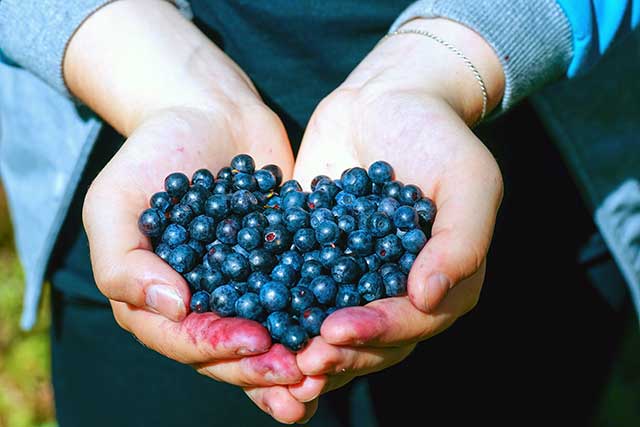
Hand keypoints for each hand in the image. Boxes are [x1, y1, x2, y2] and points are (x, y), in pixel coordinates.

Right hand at [69, 1, 313, 422]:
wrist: (209, 111)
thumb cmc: (154, 154)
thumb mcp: (114, 201)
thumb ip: (121, 262)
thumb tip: (169, 308)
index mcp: (158, 301)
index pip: (183, 341)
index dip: (216, 348)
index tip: (253, 340)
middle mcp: (204, 303)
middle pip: (230, 352)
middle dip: (263, 368)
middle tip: (300, 375)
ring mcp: (246, 286)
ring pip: (270, 337)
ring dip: (296, 360)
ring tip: (325, 371)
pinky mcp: (284, 264)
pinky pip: (302, 297)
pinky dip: (320, 318)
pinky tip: (347, 328)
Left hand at [289, 18, 504, 403]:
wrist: (385, 98)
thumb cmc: (436, 133)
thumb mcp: (468, 177)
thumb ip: (461, 239)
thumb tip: (428, 298)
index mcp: (443, 280)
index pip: (414, 321)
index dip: (378, 332)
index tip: (337, 332)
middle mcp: (398, 288)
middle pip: (373, 340)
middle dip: (338, 355)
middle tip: (301, 364)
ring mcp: (355, 277)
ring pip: (334, 329)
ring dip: (306, 351)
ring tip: (273, 366)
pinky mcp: (316, 258)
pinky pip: (298, 292)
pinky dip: (278, 313)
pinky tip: (250, 324)